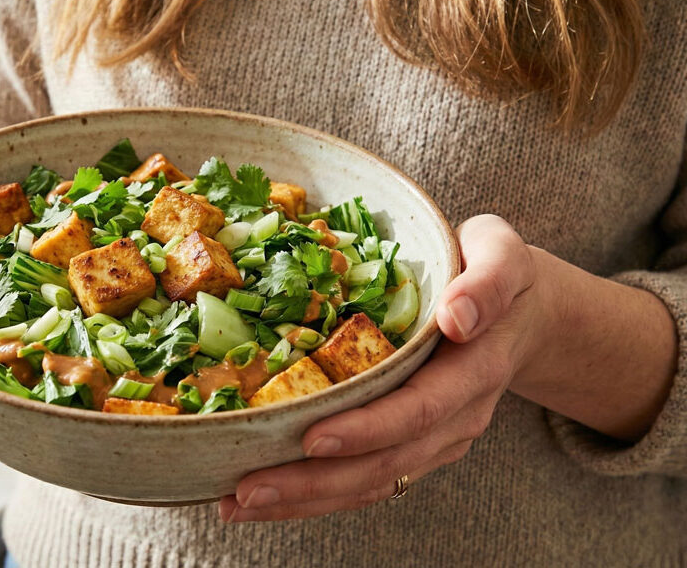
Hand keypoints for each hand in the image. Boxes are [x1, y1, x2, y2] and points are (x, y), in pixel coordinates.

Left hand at [220, 214, 545, 521]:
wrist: (519, 314)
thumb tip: (457, 317)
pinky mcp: (413, 447)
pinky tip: (264, 498)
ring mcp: (435, 440)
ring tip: (238, 503)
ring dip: (303, 500)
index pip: (418, 411)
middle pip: (385, 464)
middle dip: (314, 482)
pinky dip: (313, 496)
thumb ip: (487, 281)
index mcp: (473, 370)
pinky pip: (364, 480)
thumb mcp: (503, 254)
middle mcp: (455, 417)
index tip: (313, 438)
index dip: (367, 430)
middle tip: (249, 488)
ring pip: (370, 483)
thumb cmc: (495, 273)